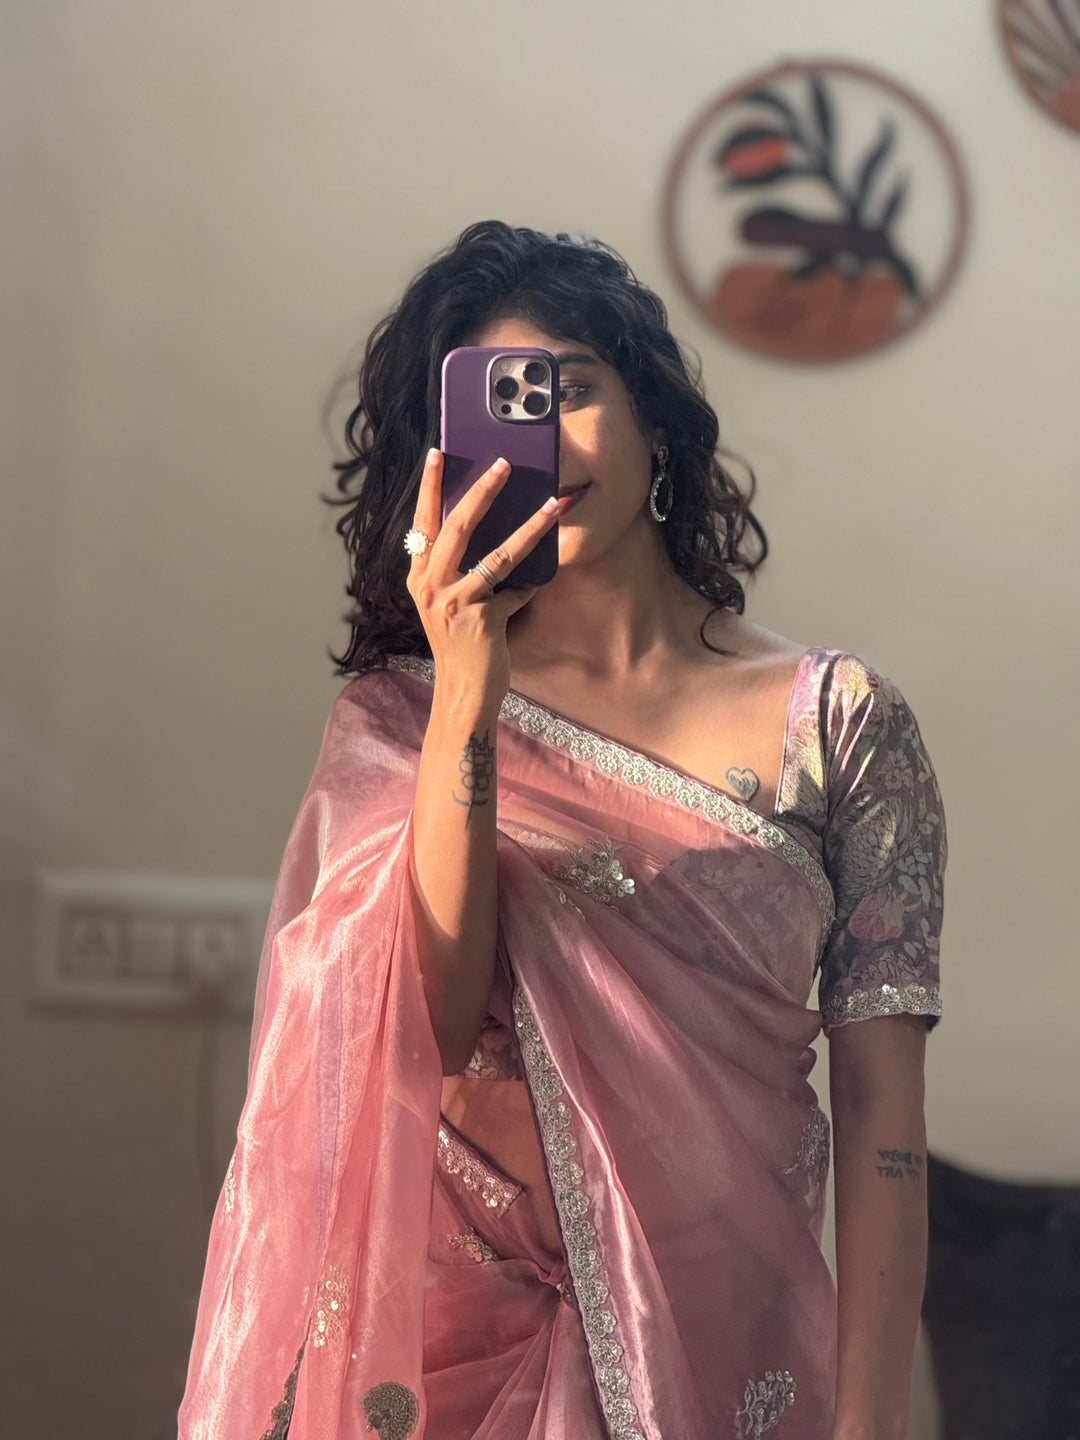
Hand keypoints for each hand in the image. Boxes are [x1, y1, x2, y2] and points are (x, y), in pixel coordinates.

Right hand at [405, 448, 561, 705]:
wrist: (462, 693)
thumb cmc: (460, 647)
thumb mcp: (449, 604)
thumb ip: (460, 573)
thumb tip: (496, 536)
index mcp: (419, 577)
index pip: (422, 522)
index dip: (429, 487)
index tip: (437, 454)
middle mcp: (430, 586)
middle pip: (456, 526)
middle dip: (480, 491)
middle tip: (503, 464)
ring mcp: (454, 602)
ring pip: (494, 553)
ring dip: (528, 527)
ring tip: (551, 504)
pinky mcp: (480, 619)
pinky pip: (514, 590)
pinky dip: (529, 586)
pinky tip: (541, 580)